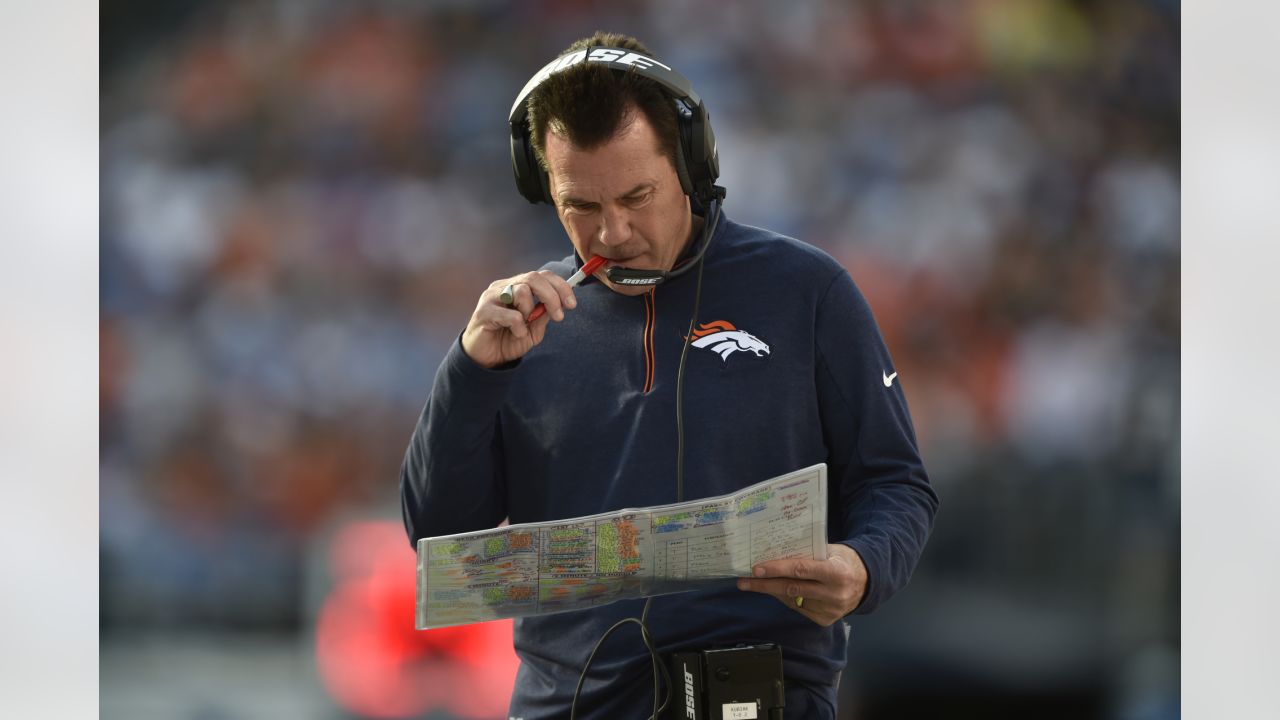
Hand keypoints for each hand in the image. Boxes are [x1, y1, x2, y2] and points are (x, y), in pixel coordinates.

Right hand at [461, 270, 578, 368]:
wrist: (486, 357)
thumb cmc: (509, 339)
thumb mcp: (533, 329)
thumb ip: (544, 315)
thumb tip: (562, 302)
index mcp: (517, 286)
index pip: (542, 275)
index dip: (561, 286)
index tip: (572, 304)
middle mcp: (504, 286)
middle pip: (533, 277)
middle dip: (552, 296)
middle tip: (559, 316)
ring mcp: (492, 296)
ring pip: (521, 291)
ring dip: (530, 311)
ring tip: (525, 326)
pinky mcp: (483, 311)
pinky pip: (510, 315)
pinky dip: (519, 327)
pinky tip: (516, 334)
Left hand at [736, 544, 867, 625]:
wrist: (866, 582)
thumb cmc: (844, 560)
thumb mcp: (830, 551)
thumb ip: (807, 555)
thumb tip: (775, 555)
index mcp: (836, 572)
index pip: (800, 570)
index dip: (776, 569)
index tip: (756, 569)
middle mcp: (833, 594)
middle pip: (791, 589)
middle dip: (764, 585)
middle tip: (744, 581)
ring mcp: (830, 610)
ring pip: (792, 600)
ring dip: (772, 592)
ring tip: (754, 583)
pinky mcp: (825, 620)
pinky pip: (798, 609)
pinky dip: (786, 599)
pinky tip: (777, 591)